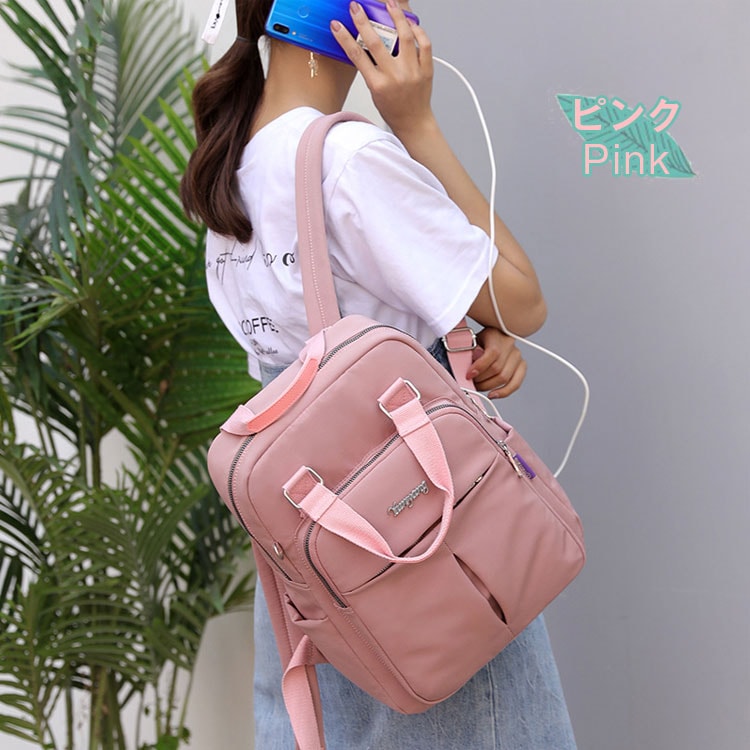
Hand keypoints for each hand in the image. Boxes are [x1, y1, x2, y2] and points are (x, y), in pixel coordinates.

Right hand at [330, 1, 434, 135]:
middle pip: (376, 43)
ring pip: (405, 37)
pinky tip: (410, 24)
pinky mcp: (426, 69)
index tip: (337, 25)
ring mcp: (412, 72)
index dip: (345, 38)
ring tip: (390, 3)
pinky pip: (424, 45)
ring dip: (396, 17)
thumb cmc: (392, 108)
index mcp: (378, 85)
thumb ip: (370, 69)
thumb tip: (366, 42)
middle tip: (356, 7)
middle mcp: (395, 77)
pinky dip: (418, 32)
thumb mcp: (374, 91)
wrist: (414, 122)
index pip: (357, 56)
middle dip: (363, 22)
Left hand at [467, 327, 526, 397]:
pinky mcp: (522, 367)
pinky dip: (503, 392)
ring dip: (488, 386)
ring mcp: (518, 357)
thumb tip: (470, 366)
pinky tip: (492, 395)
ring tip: (478, 386)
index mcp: (497, 337)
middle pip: (497, 368)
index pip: (492, 353)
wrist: (494, 338)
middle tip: (471, 382)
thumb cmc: (482, 341)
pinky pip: (515, 384)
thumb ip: (471, 352)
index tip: (469, 375)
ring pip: (504, 378)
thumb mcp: (473, 342)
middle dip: (481, 379)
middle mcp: (510, 346)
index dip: (480, 366)